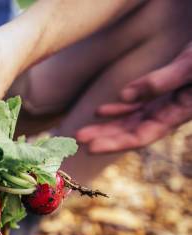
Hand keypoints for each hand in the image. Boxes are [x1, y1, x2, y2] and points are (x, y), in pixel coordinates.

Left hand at [77, 43, 191, 152]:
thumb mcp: (190, 65)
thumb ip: (161, 81)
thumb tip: (124, 94)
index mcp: (180, 112)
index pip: (142, 135)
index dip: (115, 143)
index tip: (89, 148)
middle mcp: (172, 111)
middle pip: (133, 131)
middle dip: (105, 137)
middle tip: (75, 139)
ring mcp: (168, 102)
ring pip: (132, 119)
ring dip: (106, 126)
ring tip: (80, 131)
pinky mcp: (165, 90)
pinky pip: (139, 104)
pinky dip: (119, 107)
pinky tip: (100, 111)